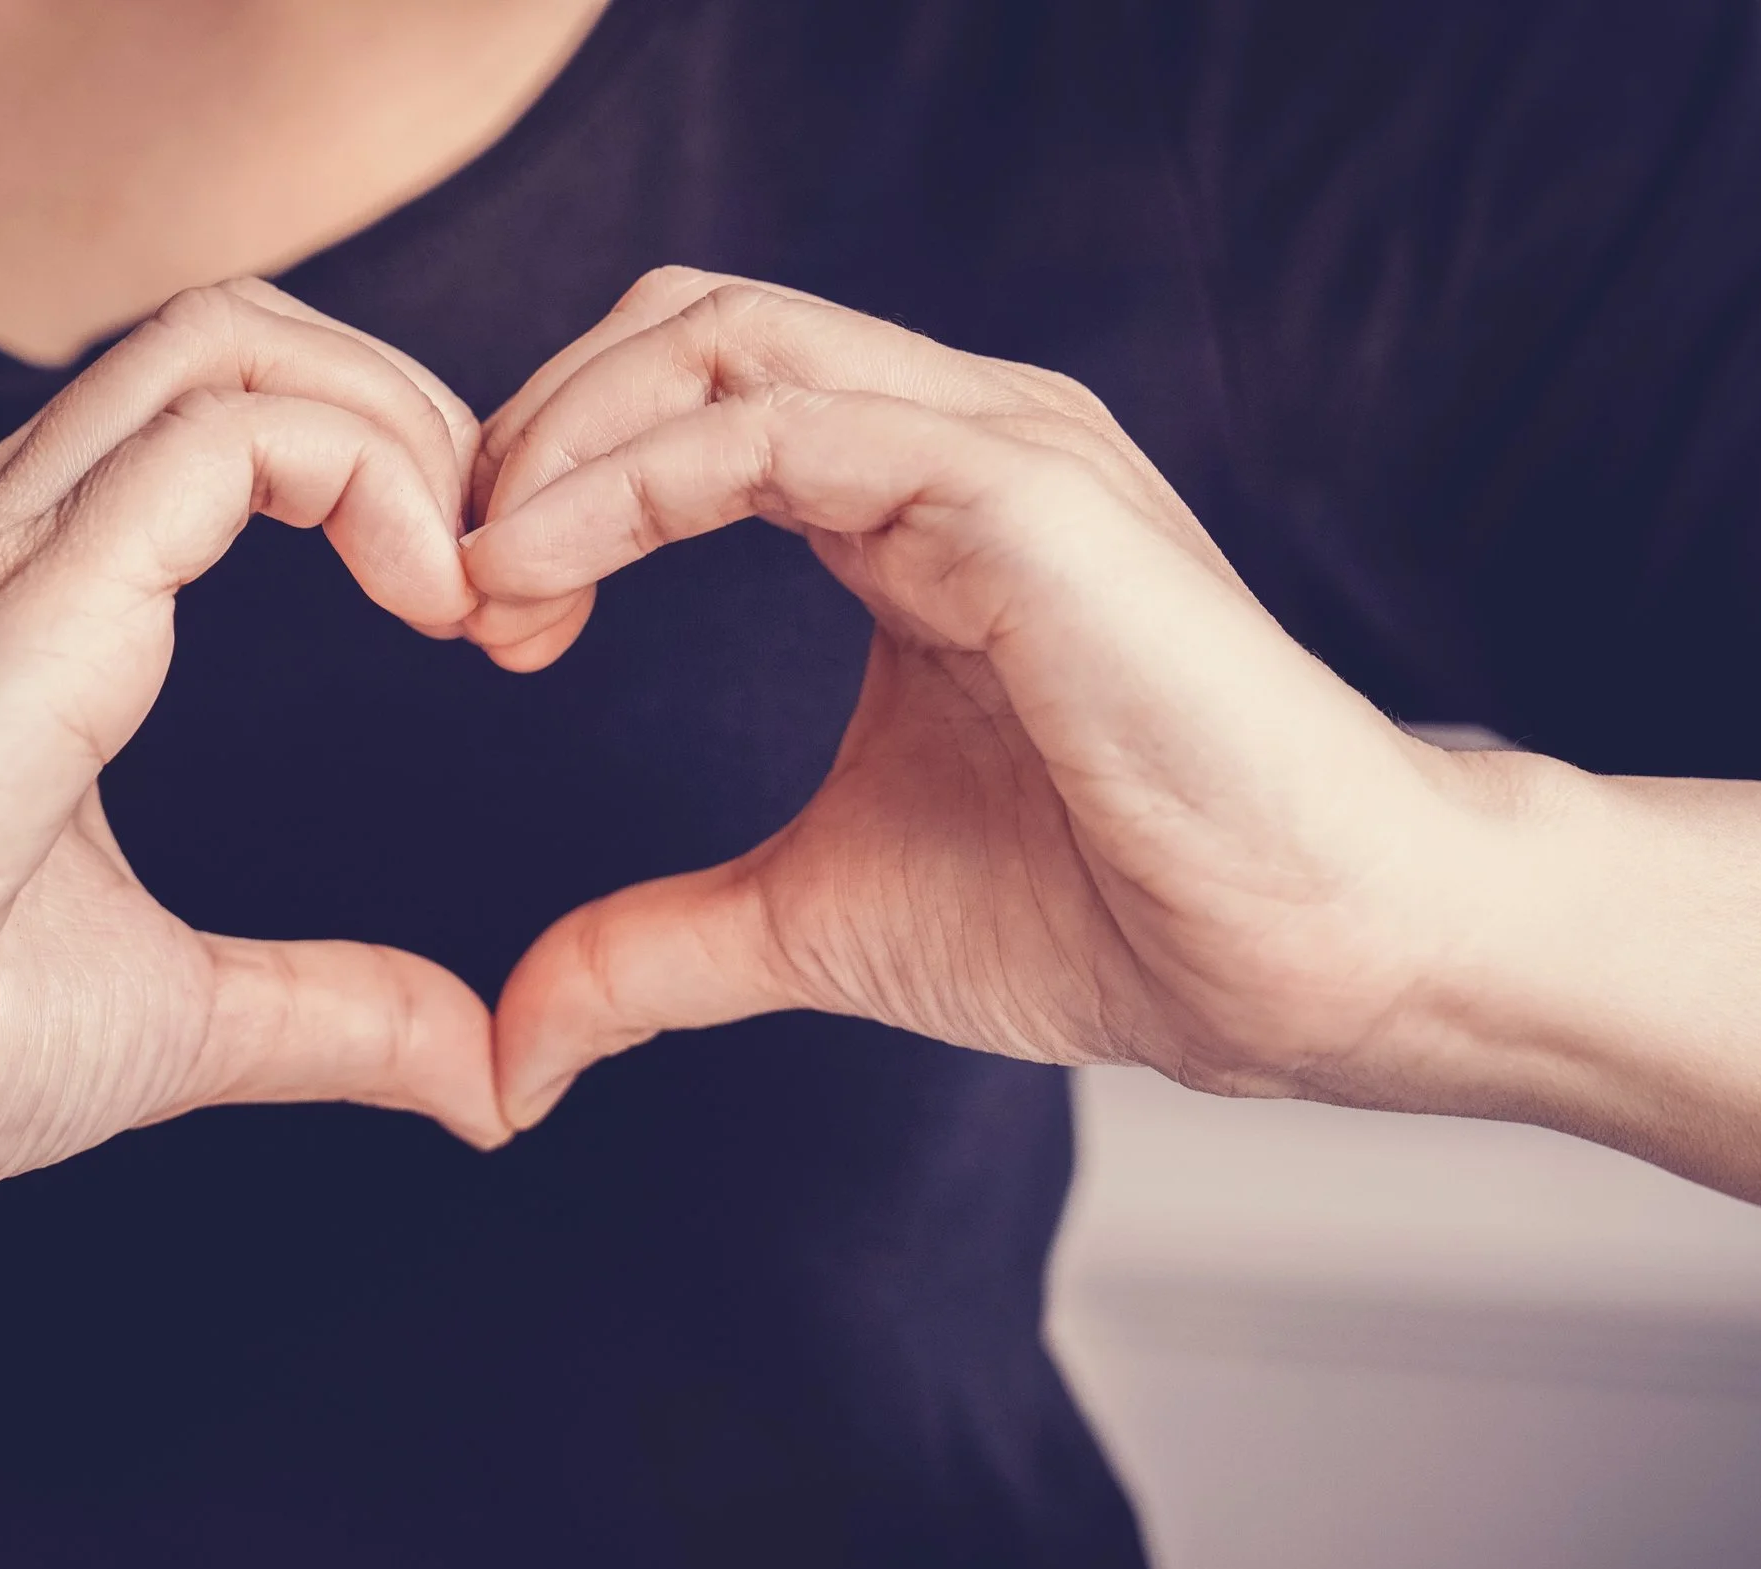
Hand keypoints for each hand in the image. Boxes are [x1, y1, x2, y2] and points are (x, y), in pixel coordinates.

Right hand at [0, 279, 505, 1305]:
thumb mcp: (182, 1016)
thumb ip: (336, 1014)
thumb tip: (476, 1071)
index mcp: (34, 598)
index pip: (230, 415)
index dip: (392, 475)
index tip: (487, 623)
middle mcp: (7, 535)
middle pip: (245, 335)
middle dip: (417, 420)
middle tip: (507, 586)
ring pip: (232, 344)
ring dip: (401, 433)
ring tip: (472, 589)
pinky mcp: (14, 602)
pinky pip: (217, 440)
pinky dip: (364, 478)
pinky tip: (431, 601)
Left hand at [466, 268, 1503, 1128]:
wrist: (1306, 961)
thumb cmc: (1109, 911)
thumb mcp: (819, 918)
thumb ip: (658, 948)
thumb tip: (514, 1049)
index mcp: (905, 508)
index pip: (685, 399)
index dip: (548, 483)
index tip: (474, 622)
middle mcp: (945, 440)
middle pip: (683, 326)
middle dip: (533, 433)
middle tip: (454, 587)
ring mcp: (990, 447)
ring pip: (717, 338)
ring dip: (558, 443)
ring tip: (481, 584)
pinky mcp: (1022, 492)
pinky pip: (777, 428)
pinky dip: (626, 483)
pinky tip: (539, 578)